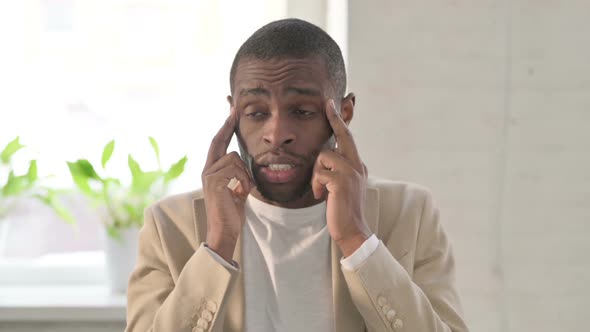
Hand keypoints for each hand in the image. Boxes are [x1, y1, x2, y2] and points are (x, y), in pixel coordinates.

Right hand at [201, 107, 253, 261]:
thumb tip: (243, 165)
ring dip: (244, 174)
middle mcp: (207, 170)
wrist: (224, 230)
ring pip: (234, 158)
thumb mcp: (236, 188)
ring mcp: (208, 175)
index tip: (232, 112)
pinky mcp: (214, 181)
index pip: (217, 144)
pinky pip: (235, 169)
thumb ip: (237, 175)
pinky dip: (243, 180)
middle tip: (234, 109)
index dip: (225, 128)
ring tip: (243, 189)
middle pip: (219, 142)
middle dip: (227, 125)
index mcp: (211, 171)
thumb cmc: (231, 212)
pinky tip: (240, 192)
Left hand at [311, 100, 372, 256]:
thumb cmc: (343, 209)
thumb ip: (337, 170)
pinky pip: (319, 172)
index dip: (340, 121)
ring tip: (321, 190)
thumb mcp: (342, 186)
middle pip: (344, 135)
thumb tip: (325, 157)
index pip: (348, 139)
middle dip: (335, 118)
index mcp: (358, 165)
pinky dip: (316, 185)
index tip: (332, 104)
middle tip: (328, 103)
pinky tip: (321, 196)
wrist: (353, 230)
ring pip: (324, 156)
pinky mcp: (341, 181)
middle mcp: (357, 165)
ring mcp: (351, 172)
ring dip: (316, 173)